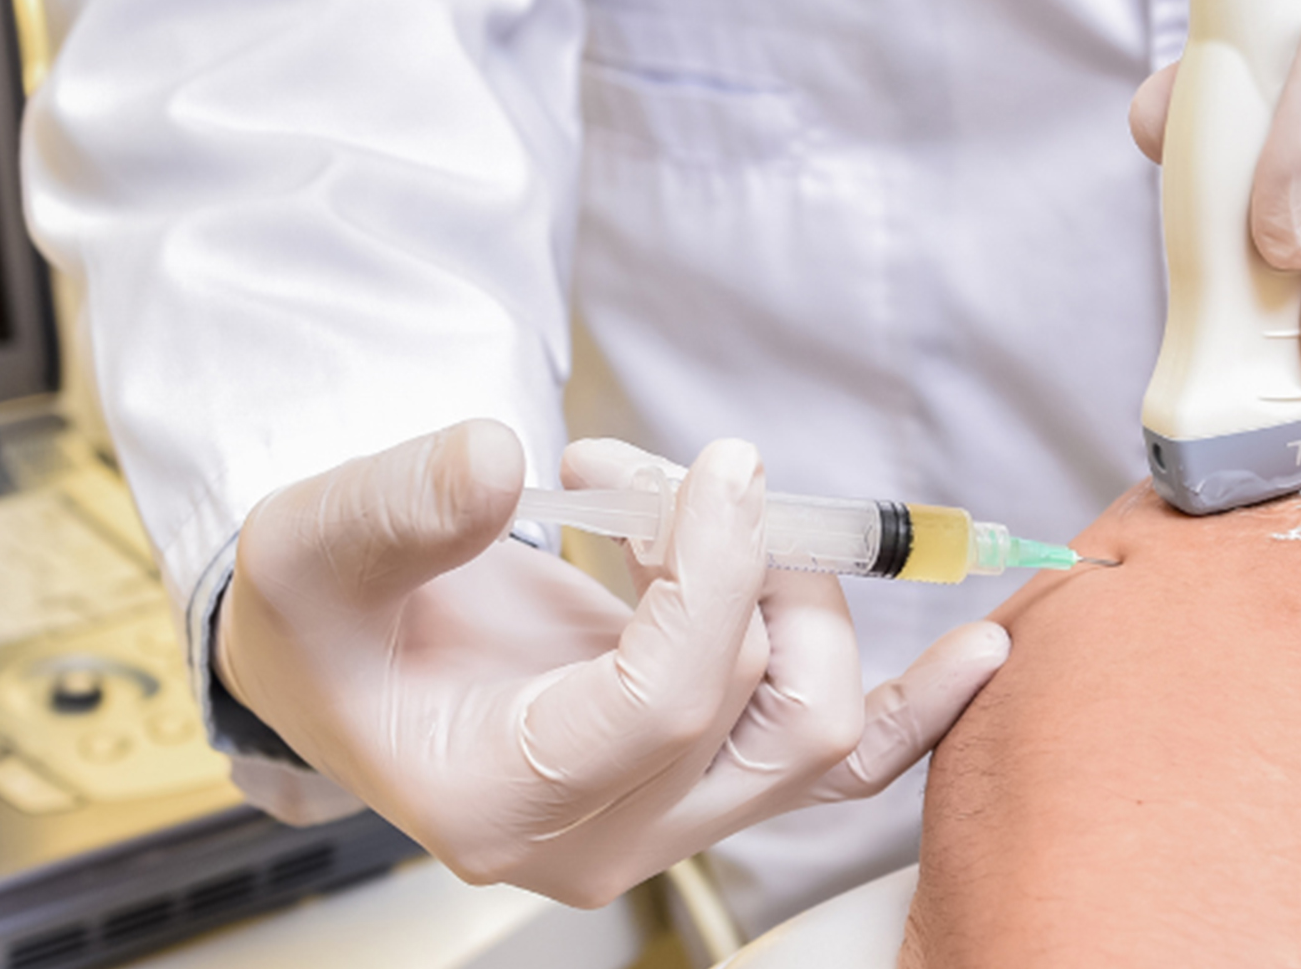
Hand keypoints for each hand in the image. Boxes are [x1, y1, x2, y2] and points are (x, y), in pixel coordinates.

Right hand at [216, 420, 1009, 905]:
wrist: (332, 645)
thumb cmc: (321, 607)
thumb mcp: (317, 542)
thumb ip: (402, 504)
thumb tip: (502, 460)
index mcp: (500, 801)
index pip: (659, 705)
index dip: (713, 575)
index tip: (717, 469)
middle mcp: (595, 841)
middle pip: (764, 722)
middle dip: (752, 570)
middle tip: (680, 478)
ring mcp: (659, 821)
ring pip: (815, 736)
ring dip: (795, 597)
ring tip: (699, 505)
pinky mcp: (702, 779)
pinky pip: (838, 765)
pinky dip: (912, 706)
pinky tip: (983, 651)